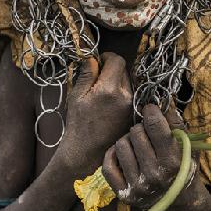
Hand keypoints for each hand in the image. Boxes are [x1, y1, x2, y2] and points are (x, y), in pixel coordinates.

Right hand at [62, 52, 132, 175]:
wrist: (86, 152)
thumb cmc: (78, 124)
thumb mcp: (77, 96)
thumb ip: (86, 74)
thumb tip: (92, 58)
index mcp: (110, 89)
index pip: (117, 60)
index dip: (107, 57)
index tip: (98, 62)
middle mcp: (126, 96)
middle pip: (124, 70)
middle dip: (112, 69)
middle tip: (97, 78)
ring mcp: (132, 106)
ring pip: (129, 82)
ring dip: (117, 81)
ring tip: (102, 93)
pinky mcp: (134, 114)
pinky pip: (130, 95)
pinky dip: (121, 93)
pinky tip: (109, 104)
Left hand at [102, 102, 200, 210]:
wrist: (180, 202)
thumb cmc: (185, 168)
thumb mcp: (188, 146)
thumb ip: (176, 123)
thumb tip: (160, 100)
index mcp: (173, 162)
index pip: (154, 126)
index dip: (151, 111)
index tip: (150, 109)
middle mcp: (154, 176)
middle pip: (135, 133)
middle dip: (141, 128)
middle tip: (147, 133)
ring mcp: (137, 187)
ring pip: (120, 145)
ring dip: (128, 140)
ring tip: (137, 145)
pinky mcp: (123, 194)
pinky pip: (107, 165)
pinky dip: (113, 155)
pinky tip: (124, 154)